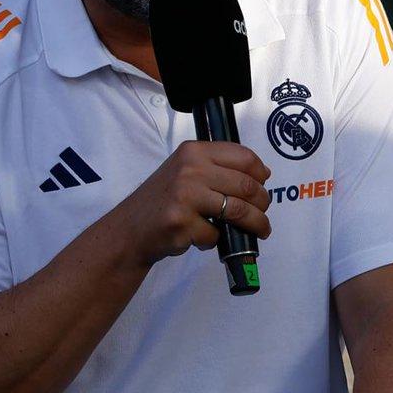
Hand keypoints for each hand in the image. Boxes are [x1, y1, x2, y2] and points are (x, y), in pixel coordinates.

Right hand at [114, 140, 272, 265]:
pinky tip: (205, 238)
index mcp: (194, 151)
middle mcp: (189, 169)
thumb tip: (261, 174)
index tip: (264, 184)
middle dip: (262, 204)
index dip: (260, 173)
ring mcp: (185, 196)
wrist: (129, 230)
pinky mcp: (182, 223)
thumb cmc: (163, 201)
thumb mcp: (185, 171)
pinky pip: (216, 234)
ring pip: (239, 211)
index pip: (243, 157)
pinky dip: (216, 240)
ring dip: (256, 225)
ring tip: (259, 230)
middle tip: (263, 213)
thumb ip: (217, 168)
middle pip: (246, 186)